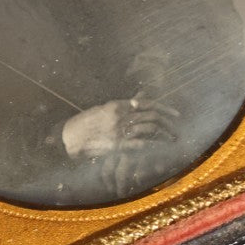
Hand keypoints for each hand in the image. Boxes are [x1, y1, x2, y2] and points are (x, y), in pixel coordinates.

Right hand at [62, 98, 179, 158]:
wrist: (68, 139)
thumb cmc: (83, 123)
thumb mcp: (103, 109)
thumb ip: (124, 105)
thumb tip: (141, 97)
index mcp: (117, 105)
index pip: (147, 103)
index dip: (164, 108)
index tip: (175, 114)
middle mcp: (121, 117)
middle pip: (152, 116)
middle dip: (168, 123)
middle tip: (176, 129)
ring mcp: (120, 132)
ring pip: (150, 129)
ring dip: (165, 134)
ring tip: (172, 138)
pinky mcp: (117, 146)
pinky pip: (142, 144)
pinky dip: (155, 145)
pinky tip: (162, 147)